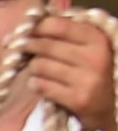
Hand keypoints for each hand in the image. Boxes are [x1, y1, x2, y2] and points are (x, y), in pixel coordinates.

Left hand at [27, 11, 116, 130]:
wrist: (110, 104)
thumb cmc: (91, 70)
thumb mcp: (87, 46)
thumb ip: (63, 32)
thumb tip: (22, 29)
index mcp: (97, 37)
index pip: (57, 25)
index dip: (36, 28)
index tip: (26, 32)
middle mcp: (94, 56)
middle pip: (45, 46)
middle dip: (29, 47)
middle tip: (24, 51)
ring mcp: (87, 78)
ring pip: (40, 66)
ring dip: (33, 68)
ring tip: (39, 70)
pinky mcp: (78, 99)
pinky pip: (42, 86)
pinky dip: (35, 84)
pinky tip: (40, 83)